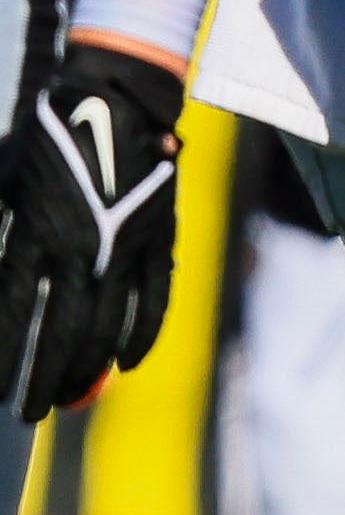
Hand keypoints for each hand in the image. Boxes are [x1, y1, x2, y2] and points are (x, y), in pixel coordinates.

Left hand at [0, 43, 176, 422]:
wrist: (115, 101)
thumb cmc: (45, 141)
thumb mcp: (5, 188)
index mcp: (34, 233)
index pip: (12, 315)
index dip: (4, 360)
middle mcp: (80, 249)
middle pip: (61, 334)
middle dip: (43, 381)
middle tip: (29, 413)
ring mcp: (126, 248)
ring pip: (108, 327)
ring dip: (87, 371)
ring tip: (71, 398)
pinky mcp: (160, 241)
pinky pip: (154, 303)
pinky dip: (141, 339)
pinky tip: (124, 365)